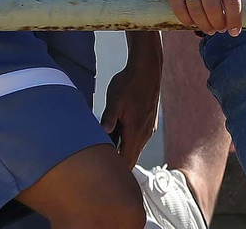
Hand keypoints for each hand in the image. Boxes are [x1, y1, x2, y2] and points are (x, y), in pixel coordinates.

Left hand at [100, 37, 160, 163]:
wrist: (147, 69)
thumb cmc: (129, 83)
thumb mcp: (115, 99)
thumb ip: (108, 118)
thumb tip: (102, 133)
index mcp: (135, 131)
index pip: (126, 161)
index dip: (115, 171)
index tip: (100, 176)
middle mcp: (144, 133)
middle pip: (130, 158)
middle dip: (116, 166)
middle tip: (97, 170)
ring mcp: (147, 128)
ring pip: (134, 149)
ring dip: (121, 153)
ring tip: (102, 154)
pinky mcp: (147, 122)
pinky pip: (137, 140)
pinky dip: (126, 144)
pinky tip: (114, 137)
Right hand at [157, 0, 245, 35]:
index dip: (235, 19)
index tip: (235, 32)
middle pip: (214, 7)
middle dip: (218, 24)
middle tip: (220, 30)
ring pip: (196, 10)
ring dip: (204, 25)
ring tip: (209, 29)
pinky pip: (179, 9)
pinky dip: (187, 21)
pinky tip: (193, 23)